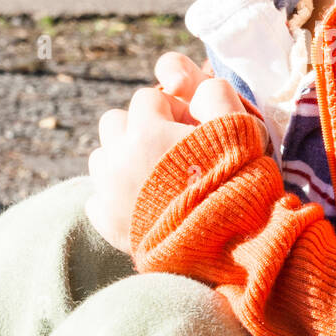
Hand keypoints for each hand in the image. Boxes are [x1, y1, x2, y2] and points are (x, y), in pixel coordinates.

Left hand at [86, 55, 264, 254]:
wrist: (224, 246)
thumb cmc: (234, 184)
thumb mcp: (239, 130)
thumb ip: (217, 95)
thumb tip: (197, 89)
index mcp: (148, 131)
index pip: (149, 97)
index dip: (174, 109)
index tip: (193, 129)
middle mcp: (119, 157)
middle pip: (115, 122)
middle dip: (139, 127)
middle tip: (170, 149)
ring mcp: (109, 192)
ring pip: (102, 156)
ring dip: (123, 158)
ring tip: (154, 175)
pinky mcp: (107, 222)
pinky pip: (97, 197)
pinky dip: (114, 195)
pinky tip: (142, 203)